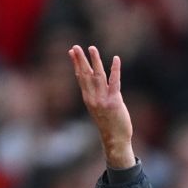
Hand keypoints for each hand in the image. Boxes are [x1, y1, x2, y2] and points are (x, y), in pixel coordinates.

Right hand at [69, 45, 134, 169]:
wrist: (115, 141)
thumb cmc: (109, 125)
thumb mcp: (98, 109)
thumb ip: (96, 96)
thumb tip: (96, 84)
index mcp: (88, 99)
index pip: (80, 78)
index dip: (76, 64)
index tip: (72, 52)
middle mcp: (93, 98)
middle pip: (85, 75)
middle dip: (80, 60)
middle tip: (76, 46)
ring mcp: (103, 100)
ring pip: (98, 76)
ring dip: (95, 61)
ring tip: (92, 48)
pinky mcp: (115, 102)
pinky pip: (115, 82)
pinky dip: (115, 70)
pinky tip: (116, 59)